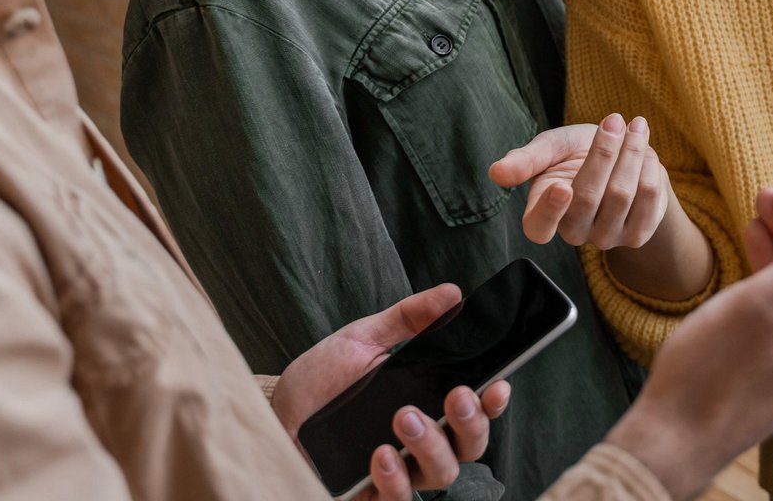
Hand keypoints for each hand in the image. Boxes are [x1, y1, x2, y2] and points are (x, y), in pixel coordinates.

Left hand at [271, 284, 512, 498]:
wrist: (274, 413)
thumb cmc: (323, 379)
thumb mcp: (364, 338)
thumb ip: (408, 318)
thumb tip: (452, 293)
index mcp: (429, 403)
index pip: (476, 410)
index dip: (494, 402)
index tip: (498, 384)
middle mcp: (421, 442)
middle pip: (470, 446)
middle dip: (470, 423)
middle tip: (456, 396)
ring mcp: (398, 471)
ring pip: (441, 475)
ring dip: (431, 447)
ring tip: (405, 417)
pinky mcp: (369, 494)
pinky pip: (396, 499)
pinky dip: (395, 480)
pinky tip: (381, 454)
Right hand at [489, 114, 669, 249]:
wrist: (621, 160)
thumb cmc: (577, 154)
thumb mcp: (551, 148)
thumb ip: (526, 159)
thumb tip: (496, 172)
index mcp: (543, 214)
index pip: (539, 228)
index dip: (550, 211)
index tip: (562, 186)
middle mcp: (574, 232)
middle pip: (588, 198)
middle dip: (604, 153)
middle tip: (614, 120)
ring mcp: (606, 237)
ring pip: (621, 196)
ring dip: (631, 153)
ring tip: (634, 126)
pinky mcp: (637, 234)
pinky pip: (649, 200)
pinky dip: (649, 167)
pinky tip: (645, 151)